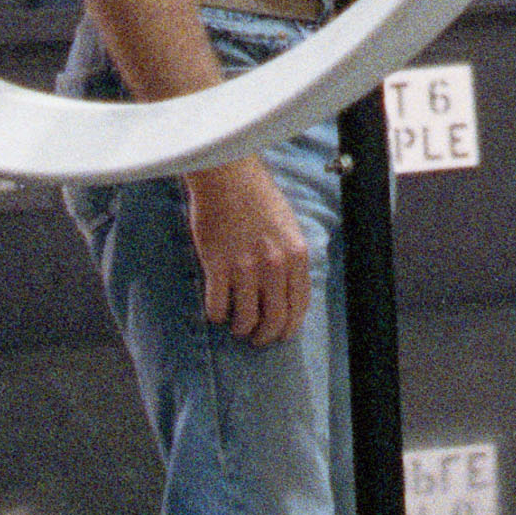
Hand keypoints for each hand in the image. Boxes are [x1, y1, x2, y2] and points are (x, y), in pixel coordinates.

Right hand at [183, 156, 317, 348]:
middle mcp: (274, 264)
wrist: (227, 175)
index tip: (281, 333)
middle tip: (257, 338)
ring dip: (241, 328)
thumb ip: (291, 258)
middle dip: (266, 336)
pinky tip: (217, 311)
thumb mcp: (288, 226)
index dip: (289, 326)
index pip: (298, 305)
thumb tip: (288, 290)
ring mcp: (245, 266)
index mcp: (296, 255)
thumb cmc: (257, 196)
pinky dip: (217, 314)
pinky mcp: (217, 265)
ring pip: (246, 319)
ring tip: (236, 326)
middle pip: (274, 319)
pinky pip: (217, 306)